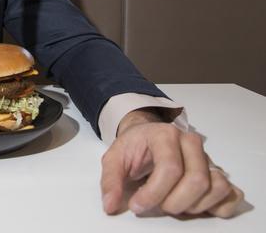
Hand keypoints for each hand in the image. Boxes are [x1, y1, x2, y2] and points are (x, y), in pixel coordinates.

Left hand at [100, 109, 243, 217]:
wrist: (146, 136)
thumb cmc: (133, 147)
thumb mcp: (114, 159)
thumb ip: (110, 181)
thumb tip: (110, 205)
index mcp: (165, 135)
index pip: (170, 168)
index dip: (154, 193)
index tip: (137, 206)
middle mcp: (190, 143)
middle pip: (197, 180)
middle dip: (175, 202)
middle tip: (158, 205)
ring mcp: (207, 157)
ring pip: (216, 187)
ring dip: (194, 205)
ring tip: (174, 203)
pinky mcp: (217, 172)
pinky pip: (231, 193)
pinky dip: (217, 206)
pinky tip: (195, 205)